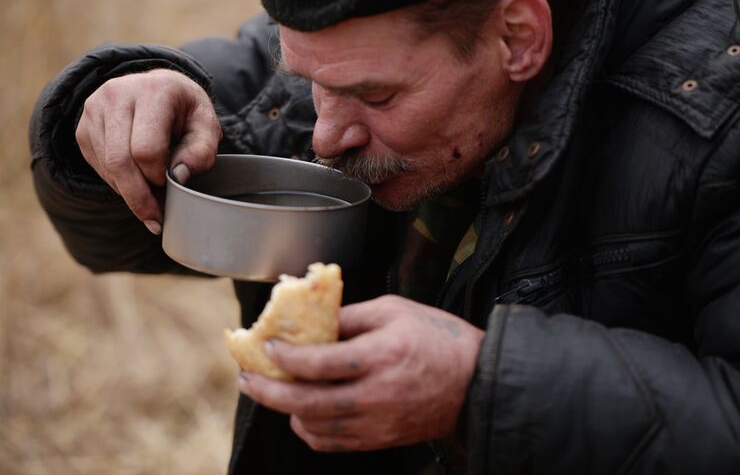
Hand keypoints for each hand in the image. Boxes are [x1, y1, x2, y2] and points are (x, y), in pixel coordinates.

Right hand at [75, 68, 221, 232]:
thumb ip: (202, 151)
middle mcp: (117, 95)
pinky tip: (136, 183)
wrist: (158, 88)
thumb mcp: (206, 126)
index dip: (159, 176)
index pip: (146, 149)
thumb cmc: (185, 111)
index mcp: (153, 92)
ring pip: (107, 167)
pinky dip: (117, 183)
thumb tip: (179, 176)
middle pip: (120, 162)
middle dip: (140, 197)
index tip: (173, 185)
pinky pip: (98, 166)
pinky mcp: (83, 127)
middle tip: (157, 217)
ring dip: (129, 193)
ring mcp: (94, 110)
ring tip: (151, 203)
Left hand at [237, 295, 484, 451]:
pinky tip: (302, 415)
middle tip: (247, 378)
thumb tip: (313, 322)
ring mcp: (376, 423)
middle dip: (267, 391)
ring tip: (272, 392)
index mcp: (378, 356)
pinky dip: (309, 431)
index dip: (283, 355)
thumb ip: (351, 316)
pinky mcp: (380, 440)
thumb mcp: (395, 311)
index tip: (266, 345)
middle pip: (305, 402)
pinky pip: (332, 444)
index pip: (317, 362)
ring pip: (314, 427)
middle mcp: (373, 395)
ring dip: (285, 411)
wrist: (477, 384)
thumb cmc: (439, 339)